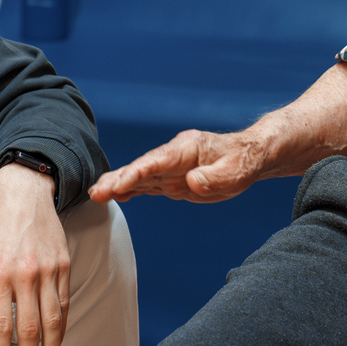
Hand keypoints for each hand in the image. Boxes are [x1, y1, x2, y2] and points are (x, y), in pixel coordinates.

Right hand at [89, 128, 271, 204]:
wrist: (250, 156)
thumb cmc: (244, 161)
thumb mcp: (237, 171)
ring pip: (140, 176)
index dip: (136, 173)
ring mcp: (171, 168)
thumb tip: (192, 182)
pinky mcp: (172, 179)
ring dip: (118, 185)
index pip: (156, 161)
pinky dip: (130, 189)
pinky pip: (148, 184)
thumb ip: (214, 177)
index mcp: (187, 149)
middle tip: (96, 192)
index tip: (118, 185)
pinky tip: (115, 195)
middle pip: (141, 167)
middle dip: (118, 178)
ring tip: (96, 195)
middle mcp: (174, 156)